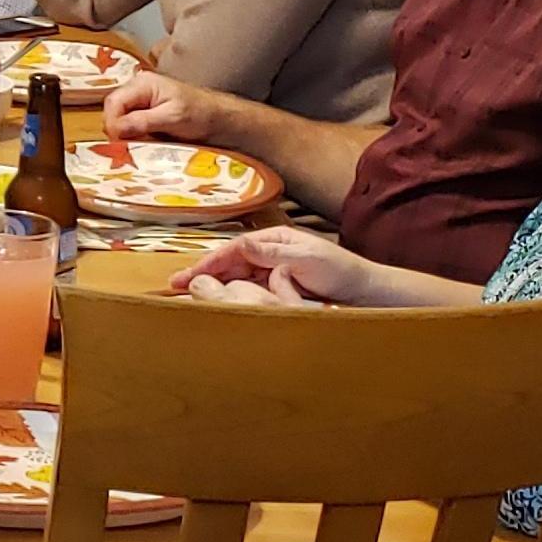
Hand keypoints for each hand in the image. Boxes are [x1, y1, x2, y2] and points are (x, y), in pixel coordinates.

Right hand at [98, 65, 227, 147]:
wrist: (218, 119)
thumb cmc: (200, 114)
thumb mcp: (172, 118)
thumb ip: (142, 121)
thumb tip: (114, 129)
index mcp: (143, 83)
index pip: (113, 101)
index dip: (111, 122)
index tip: (117, 142)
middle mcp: (137, 88)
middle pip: (113, 109)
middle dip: (117, 129)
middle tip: (126, 147)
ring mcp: (139, 100)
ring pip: (119, 118)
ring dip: (124, 134)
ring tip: (136, 145)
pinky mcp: (143, 112)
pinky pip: (128, 124)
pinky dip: (131, 135)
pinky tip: (141, 142)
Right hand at [180, 225, 386, 307]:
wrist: (365, 291)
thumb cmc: (341, 271)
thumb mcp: (307, 258)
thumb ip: (274, 252)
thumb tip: (242, 243)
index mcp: (276, 239)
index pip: (235, 249)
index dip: (210, 262)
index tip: (189, 275)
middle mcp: (271, 252)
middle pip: (230, 262)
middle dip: (204, 272)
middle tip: (175, 285)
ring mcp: (273, 269)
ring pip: (236, 276)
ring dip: (214, 284)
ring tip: (190, 295)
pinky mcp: (279, 287)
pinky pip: (249, 288)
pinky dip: (231, 293)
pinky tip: (218, 302)